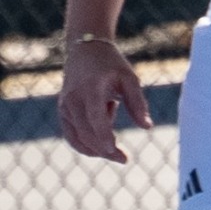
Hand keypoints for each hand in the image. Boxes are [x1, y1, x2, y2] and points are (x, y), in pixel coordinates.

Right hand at [58, 38, 151, 163]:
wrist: (85, 50)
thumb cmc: (111, 64)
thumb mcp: (129, 78)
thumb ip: (138, 103)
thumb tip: (148, 127)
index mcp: (90, 90)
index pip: (95, 120)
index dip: (104, 138)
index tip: (117, 152)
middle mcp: (73, 100)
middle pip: (85, 133)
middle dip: (104, 150)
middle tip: (124, 159)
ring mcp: (65, 107)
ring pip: (76, 137)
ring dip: (95, 150)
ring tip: (117, 154)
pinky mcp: (63, 111)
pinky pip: (71, 135)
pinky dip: (84, 144)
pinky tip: (102, 148)